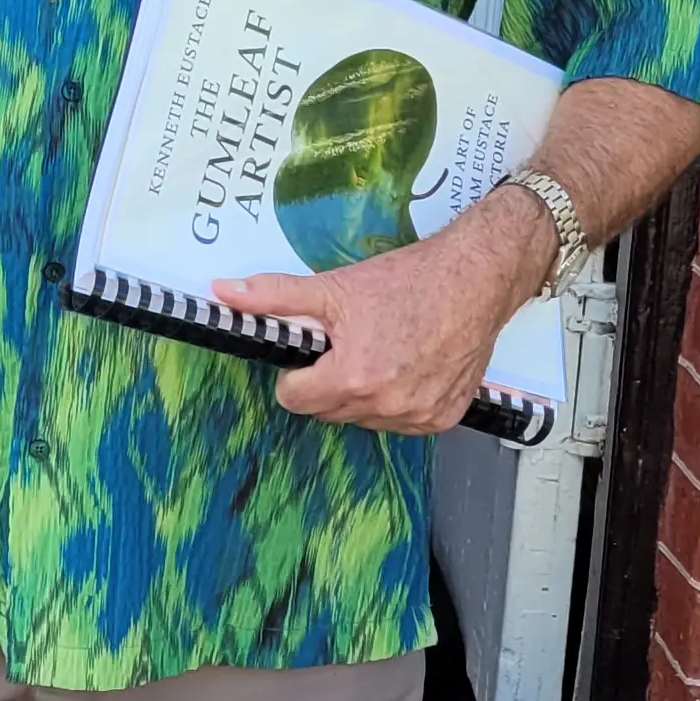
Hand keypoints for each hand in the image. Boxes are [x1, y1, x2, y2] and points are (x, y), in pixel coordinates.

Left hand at [213, 195, 545, 434]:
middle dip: (326, 383)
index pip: (294, 399)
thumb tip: (223, 293)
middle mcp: (387, 404)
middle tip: (346, 347)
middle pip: (327, 411)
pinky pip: (402, 422)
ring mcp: (418, 414)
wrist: (476, 277)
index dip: (294, 375)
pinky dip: (396, 402)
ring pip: (363, 419)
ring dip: (361, 396)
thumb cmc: (410, 281)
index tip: (309, 355)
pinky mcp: (444, 417)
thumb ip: (273, 296)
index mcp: (353, 376)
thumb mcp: (333, 286)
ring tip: (378, 353)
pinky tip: (405, 367)